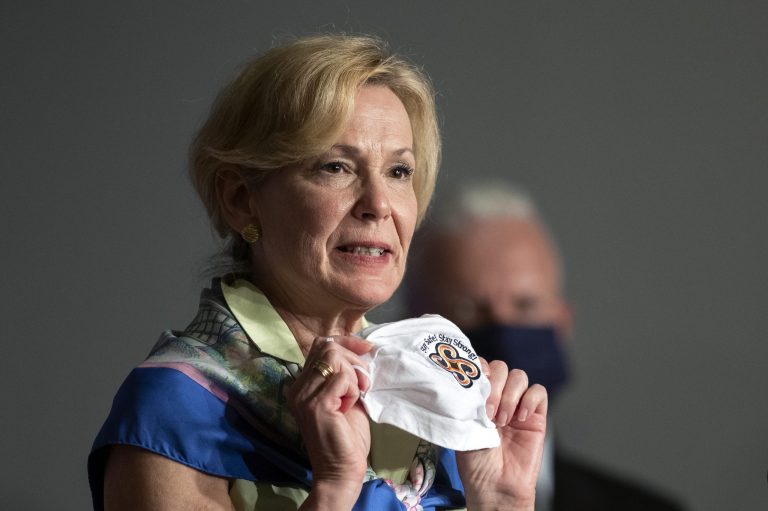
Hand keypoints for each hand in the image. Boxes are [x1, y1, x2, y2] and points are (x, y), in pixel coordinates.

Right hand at [287, 336, 372, 507]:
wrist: (341, 471)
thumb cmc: (347, 438)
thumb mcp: (346, 397)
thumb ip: (345, 375)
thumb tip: (359, 350)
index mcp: (302, 385)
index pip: (320, 345)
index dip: (345, 342)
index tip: (366, 349)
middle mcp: (297, 388)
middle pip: (327, 347)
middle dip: (353, 358)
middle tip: (364, 383)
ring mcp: (304, 396)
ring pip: (334, 357)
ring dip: (354, 374)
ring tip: (357, 395)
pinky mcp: (316, 404)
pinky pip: (342, 377)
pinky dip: (353, 388)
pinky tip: (350, 407)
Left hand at [456, 360, 547, 510]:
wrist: (494, 485)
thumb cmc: (475, 460)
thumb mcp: (464, 425)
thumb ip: (468, 400)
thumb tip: (468, 379)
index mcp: (479, 395)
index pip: (482, 366)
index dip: (478, 370)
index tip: (473, 387)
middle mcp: (499, 396)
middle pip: (501, 368)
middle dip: (494, 386)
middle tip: (488, 411)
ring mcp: (518, 404)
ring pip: (519, 376)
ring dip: (509, 395)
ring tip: (502, 420)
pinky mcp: (537, 416)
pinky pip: (538, 392)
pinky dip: (529, 400)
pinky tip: (520, 417)